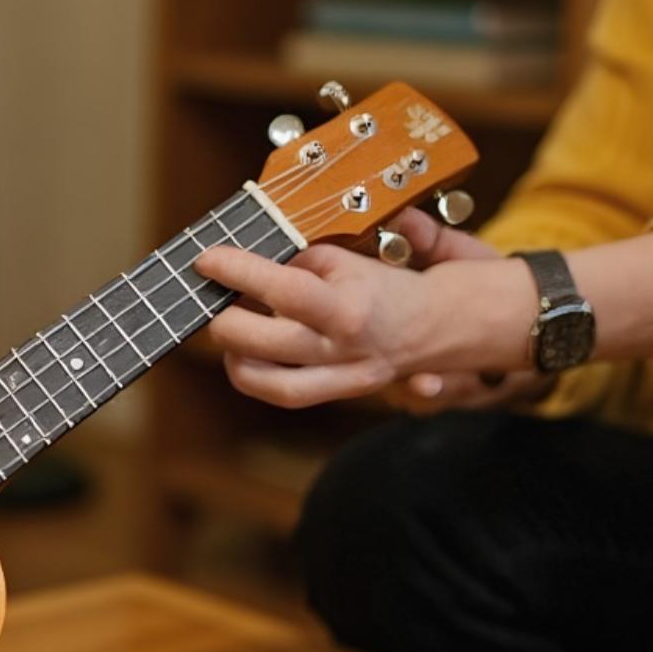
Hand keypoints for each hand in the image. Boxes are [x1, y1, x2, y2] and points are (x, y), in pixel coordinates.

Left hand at [192, 207, 535, 409]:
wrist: (446, 324)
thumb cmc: (392, 284)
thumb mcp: (350, 258)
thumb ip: (301, 260)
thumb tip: (252, 261)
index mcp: (350, 307)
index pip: (284, 289)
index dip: (238, 272)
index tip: (207, 259)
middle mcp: (344, 350)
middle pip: (263, 346)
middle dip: (224, 323)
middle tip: (211, 302)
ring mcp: (343, 378)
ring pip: (270, 385)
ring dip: (236, 360)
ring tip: (227, 333)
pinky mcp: (341, 393)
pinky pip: (287, 393)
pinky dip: (258, 375)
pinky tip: (248, 353)